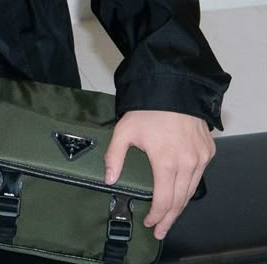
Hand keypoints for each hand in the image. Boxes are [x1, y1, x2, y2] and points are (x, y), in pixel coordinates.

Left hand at [104, 110, 214, 239]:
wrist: (173, 87)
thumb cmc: (148, 108)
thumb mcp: (125, 130)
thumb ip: (115, 156)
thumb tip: (109, 179)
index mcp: (167, 162)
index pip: (164, 200)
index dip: (157, 216)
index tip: (150, 222)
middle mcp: (188, 163)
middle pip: (180, 201)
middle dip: (169, 219)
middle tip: (160, 230)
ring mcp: (201, 157)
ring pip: (191, 190)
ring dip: (181, 205)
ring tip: (170, 216)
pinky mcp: (208, 150)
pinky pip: (200, 174)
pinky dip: (190, 184)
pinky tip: (181, 189)